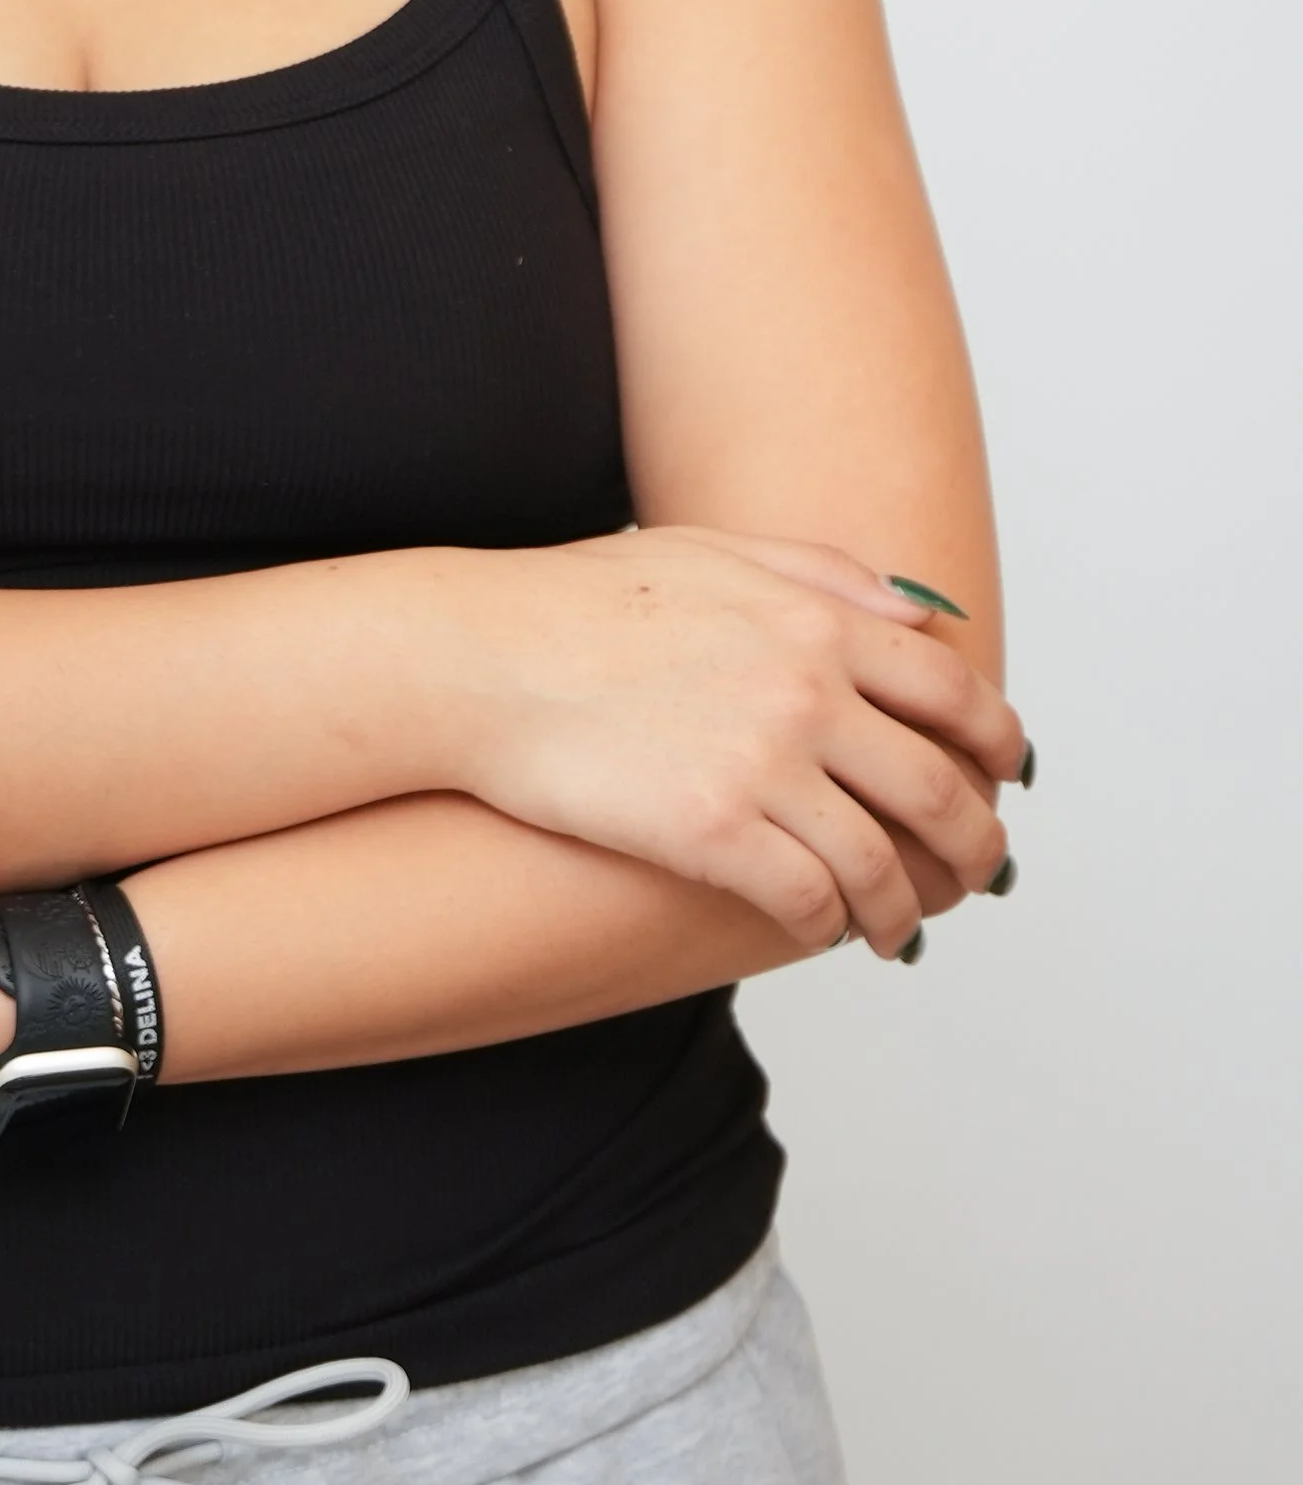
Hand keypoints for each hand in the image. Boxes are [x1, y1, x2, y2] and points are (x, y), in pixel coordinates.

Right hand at [443, 527, 1027, 957]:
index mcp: (816, 622)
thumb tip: (922, 612)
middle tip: (980, 871)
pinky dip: (831, 924)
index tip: (1005, 774)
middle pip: (938, 787)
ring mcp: (762, 763)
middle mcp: (806, 691)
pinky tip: (822, 931)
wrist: (480, 658)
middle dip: (975, 842)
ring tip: (898, 929)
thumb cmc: (578, 602)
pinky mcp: (712, 832)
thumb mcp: (711, 554)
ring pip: (883, 862)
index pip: (953, 690)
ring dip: (906, 907)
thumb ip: (824, 575)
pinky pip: (810, 899)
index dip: (996, 742)